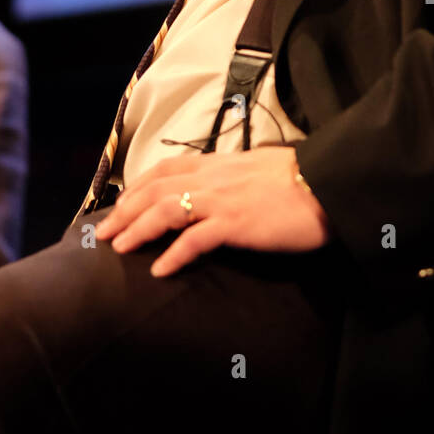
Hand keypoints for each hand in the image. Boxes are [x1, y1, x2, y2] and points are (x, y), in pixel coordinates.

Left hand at [94, 148, 331, 276]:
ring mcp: (222, 200)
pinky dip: (172, 254)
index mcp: (220, 163)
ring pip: (165, 209)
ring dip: (137, 229)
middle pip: (156, 189)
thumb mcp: (260, 170)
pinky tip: (159, 270)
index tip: (121, 204)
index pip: (168, 167)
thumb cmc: (301, 181)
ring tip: (119, 249)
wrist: (329, 184)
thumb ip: (235, 178)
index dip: (138, 186)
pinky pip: (193, 239)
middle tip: (104, 234)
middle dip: (125, 211)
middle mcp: (214, 177)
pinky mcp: (235, 223)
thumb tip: (222, 190)